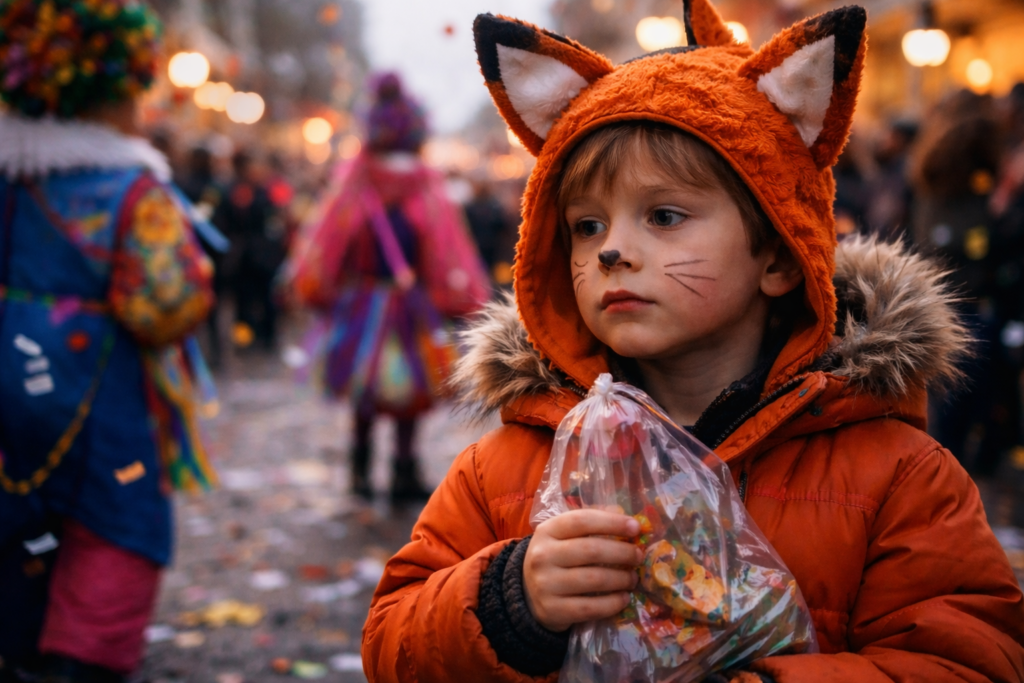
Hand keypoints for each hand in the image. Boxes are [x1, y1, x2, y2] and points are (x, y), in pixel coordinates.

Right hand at [524, 509, 641, 632]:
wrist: (528, 594)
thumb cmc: (555, 559)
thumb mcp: (563, 537)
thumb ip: (591, 525)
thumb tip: (627, 520)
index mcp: (547, 531)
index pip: (581, 520)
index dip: (612, 523)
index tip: (635, 528)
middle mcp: (542, 556)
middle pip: (591, 550)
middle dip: (622, 553)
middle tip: (638, 556)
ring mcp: (545, 584)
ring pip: (594, 579)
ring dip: (621, 578)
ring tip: (633, 578)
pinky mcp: (552, 610)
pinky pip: (590, 607)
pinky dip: (612, 603)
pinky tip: (623, 598)